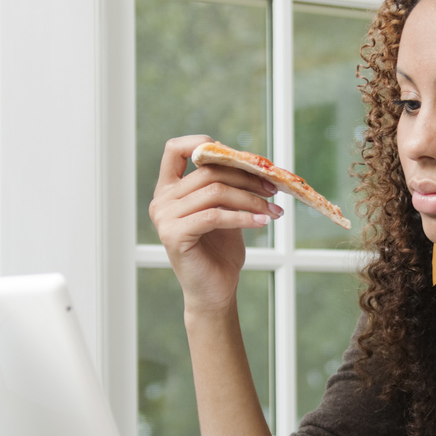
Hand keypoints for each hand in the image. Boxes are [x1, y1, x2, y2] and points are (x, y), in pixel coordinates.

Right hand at [148, 135, 283, 314]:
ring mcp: (164, 217)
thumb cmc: (221, 250)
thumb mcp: (225, 210)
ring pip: (215, 192)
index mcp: (169, 189)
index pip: (176, 149)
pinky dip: (243, 216)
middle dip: (246, 178)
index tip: (240, 158)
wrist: (215, 291)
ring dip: (250, 199)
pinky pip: (214, 215)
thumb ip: (227, 185)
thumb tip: (254, 161)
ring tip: (272, 210)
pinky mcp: (174, 234)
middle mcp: (161, 199)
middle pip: (208, 172)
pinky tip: (262, 222)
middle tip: (273, 188)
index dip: (203, 144)